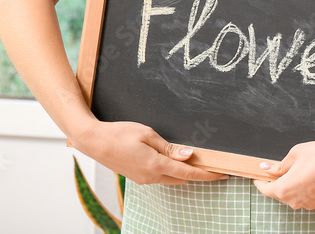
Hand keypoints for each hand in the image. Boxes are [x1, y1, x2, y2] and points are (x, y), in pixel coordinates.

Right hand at [73, 119, 227, 184]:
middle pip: (181, 179)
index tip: (221, 174)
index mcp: (155, 165)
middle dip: (198, 174)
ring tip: (197, 162)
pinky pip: (160, 177)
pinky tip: (175, 162)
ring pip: (171, 179)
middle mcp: (150, 177)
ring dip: (184, 173)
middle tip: (213, 166)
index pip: (187, 173)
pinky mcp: (137, 177)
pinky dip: (171, 171)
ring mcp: (143, 179)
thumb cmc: (119, 134)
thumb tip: (189, 155)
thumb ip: (170, 148)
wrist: (94, 141)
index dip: (206, 174)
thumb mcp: (148, 134)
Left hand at [253, 137, 314, 209]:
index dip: (260, 182)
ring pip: (294, 195)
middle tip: (279, 168)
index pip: (266, 190)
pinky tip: (312, 175)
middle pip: (280, 193)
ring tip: (300, 169)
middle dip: (278, 182)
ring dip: (292, 185)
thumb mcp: (294, 154)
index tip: (258, 177)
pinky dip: (304, 188)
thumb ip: (278, 165)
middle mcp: (294, 201)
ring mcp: (308, 204)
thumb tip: (266, 168)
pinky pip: (306, 196)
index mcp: (284, 189)